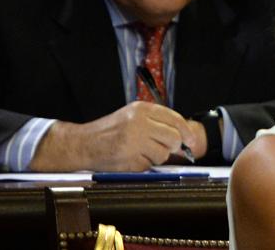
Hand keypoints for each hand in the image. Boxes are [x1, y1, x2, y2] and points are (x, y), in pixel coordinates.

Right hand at [31, 101, 203, 171]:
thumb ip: (156, 122)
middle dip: (172, 146)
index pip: (174, 119)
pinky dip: (143, 165)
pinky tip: (130, 158)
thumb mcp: (132, 117)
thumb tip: (184, 137)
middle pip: (173, 138)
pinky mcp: (129, 159)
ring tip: (139, 151)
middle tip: (162, 147)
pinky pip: (149, 166)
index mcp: (141, 109)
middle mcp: (139, 123)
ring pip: (163, 154)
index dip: (186, 132)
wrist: (83, 144)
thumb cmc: (110, 131)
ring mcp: (134, 142)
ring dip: (155, 157)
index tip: (191, 141)